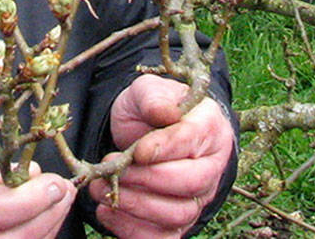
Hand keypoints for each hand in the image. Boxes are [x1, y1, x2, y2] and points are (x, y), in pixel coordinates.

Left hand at [89, 75, 235, 238]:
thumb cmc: (150, 109)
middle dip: (145, 180)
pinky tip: (108, 212)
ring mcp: (198, 198)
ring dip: (135, 205)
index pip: (192, 141)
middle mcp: (211, 166)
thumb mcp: (147, 91)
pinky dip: (133, 230)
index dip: (165, 148)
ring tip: (102, 189)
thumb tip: (164, 112)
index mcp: (209, 127)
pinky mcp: (179, 221)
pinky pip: (163, 237)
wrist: (145, 131)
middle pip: (189, 184)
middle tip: (112, 169)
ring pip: (177, 214)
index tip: (137, 151)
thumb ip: (153, 98)